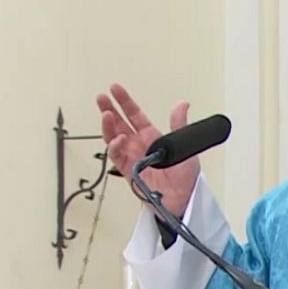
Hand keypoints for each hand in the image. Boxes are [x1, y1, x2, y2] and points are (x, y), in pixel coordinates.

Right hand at [98, 84, 198, 217]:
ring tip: (106, 114)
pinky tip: (119, 139)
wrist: (182, 199)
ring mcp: (132, 157)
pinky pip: (117, 156)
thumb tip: (182, 105)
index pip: (134, 115)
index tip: (116, 89)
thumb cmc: (185, 177)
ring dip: (108, 126)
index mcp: (152, 136)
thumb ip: (179, 125)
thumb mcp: (184, 145)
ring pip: (113, 137)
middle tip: (102, 98)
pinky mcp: (128, 170)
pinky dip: (116, 146)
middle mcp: (139, 145)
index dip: (125, 102)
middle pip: (119, 123)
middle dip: (109, 109)